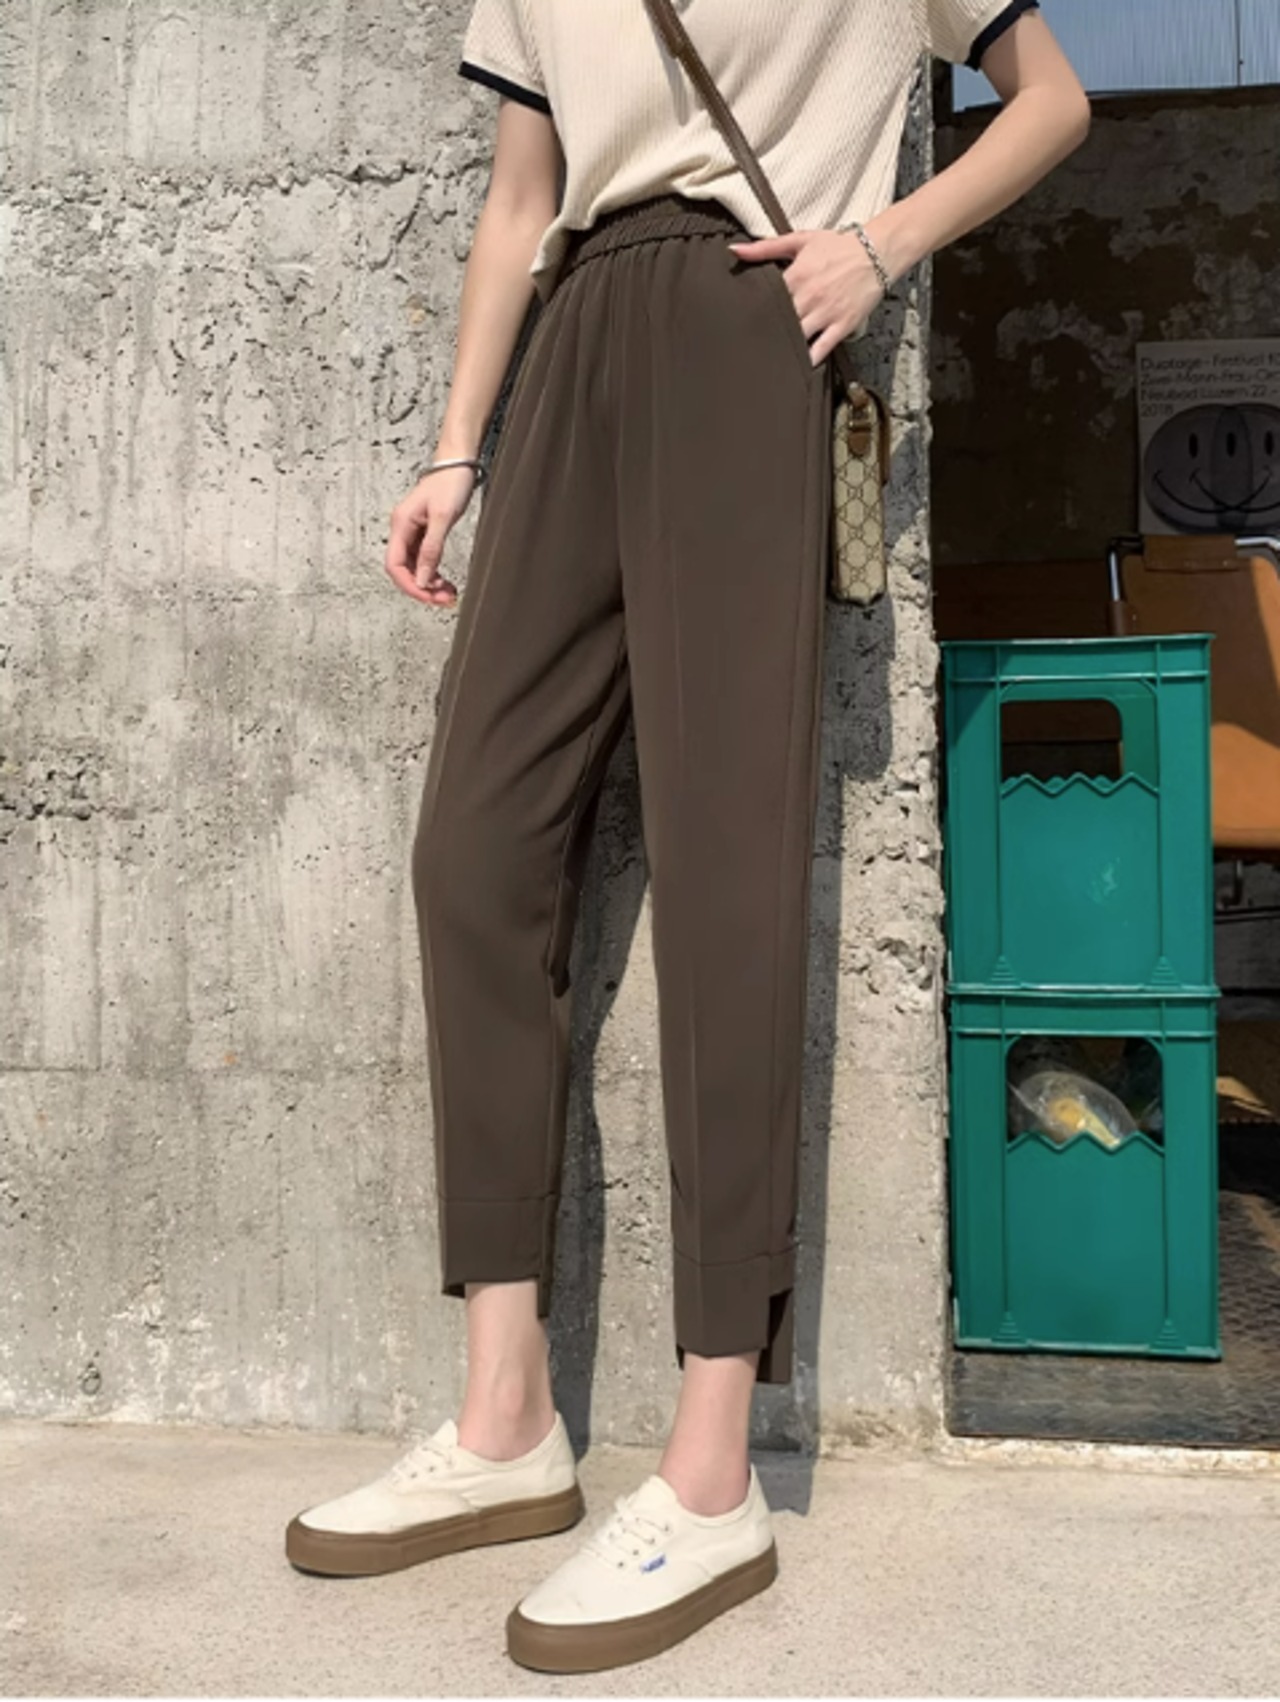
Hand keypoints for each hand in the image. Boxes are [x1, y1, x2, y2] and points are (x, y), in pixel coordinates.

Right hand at [384, 465, 479, 606]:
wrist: (458, 464)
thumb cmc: (450, 484)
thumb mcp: (443, 517)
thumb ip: (431, 550)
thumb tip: (422, 579)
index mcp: (401, 524)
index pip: (394, 565)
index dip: (410, 585)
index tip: (430, 597)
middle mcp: (402, 530)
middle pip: (403, 570)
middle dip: (422, 588)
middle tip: (445, 600)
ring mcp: (412, 532)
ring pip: (413, 567)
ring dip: (429, 583)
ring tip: (449, 593)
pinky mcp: (424, 532)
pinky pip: (423, 560)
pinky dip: (432, 573)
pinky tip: (444, 581)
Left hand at [727, 227, 887, 364]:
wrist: (877, 252)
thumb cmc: (838, 246)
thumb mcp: (800, 240)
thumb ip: (765, 247)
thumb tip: (734, 250)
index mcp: (796, 276)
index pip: (766, 300)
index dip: (752, 312)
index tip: (742, 321)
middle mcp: (809, 297)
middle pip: (780, 321)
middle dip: (766, 332)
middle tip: (749, 344)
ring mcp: (826, 313)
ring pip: (798, 337)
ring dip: (784, 346)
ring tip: (768, 358)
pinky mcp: (842, 325)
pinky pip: (822, 348)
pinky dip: (809, 358)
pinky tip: (797, 365)